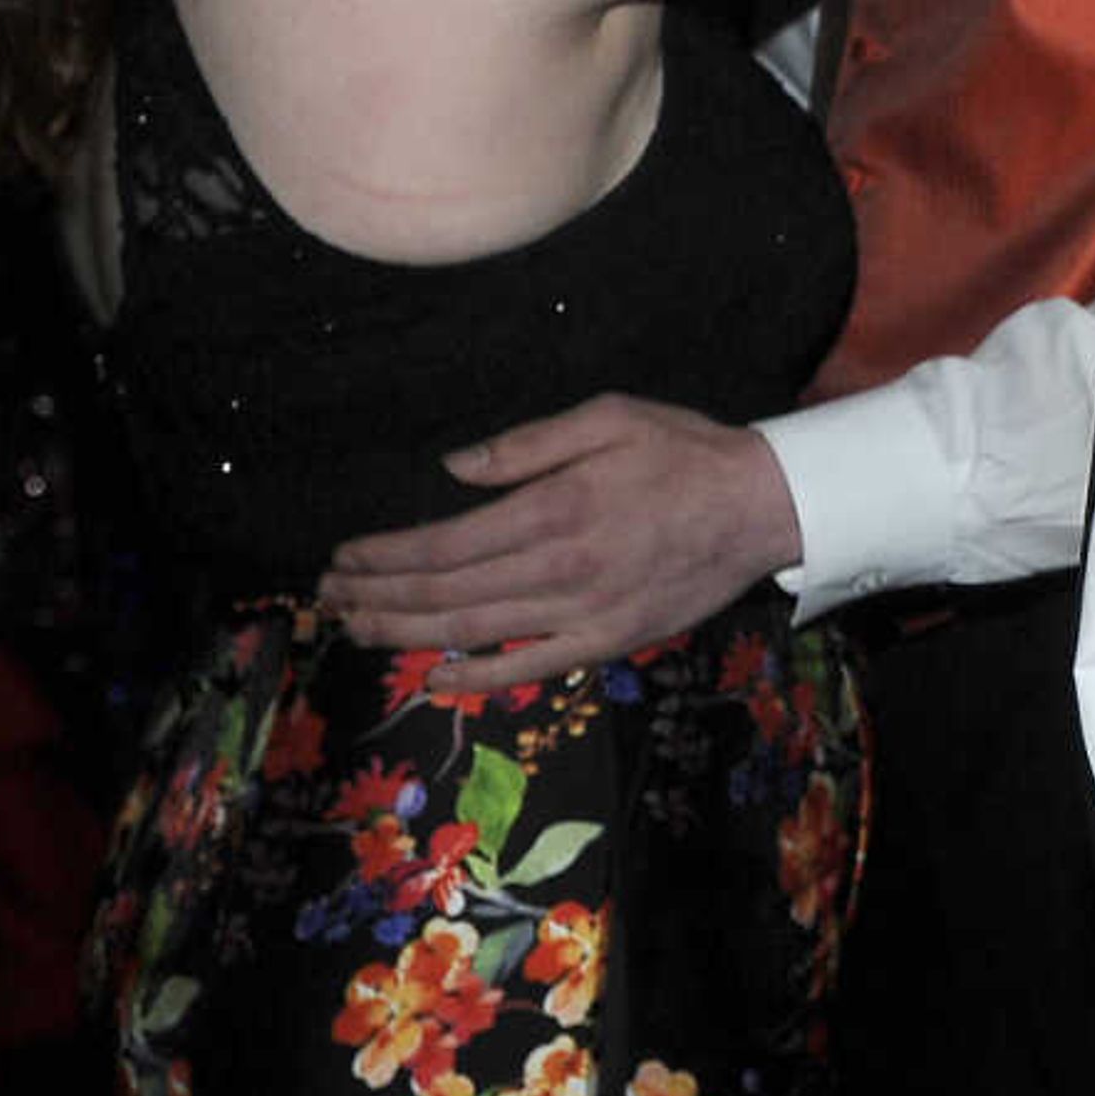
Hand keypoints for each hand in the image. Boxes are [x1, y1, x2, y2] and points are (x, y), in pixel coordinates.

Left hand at [317, 394, 802, 687]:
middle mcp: (559, 569)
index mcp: (554, 509)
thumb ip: (526, 446)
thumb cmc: (685, 452)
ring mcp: (583, 613)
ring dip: (407, 633)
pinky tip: (436, 678)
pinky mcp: (608, 641)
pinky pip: (532, 668)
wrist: (764, 507)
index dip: (384, 556)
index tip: (343, 557)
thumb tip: (454, 468)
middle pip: (446, 593)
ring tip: (357, 628)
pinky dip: (480, 678)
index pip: (444, 544)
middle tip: (330, 596)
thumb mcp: (609, 417)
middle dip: (378, 595)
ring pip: (474, 632)